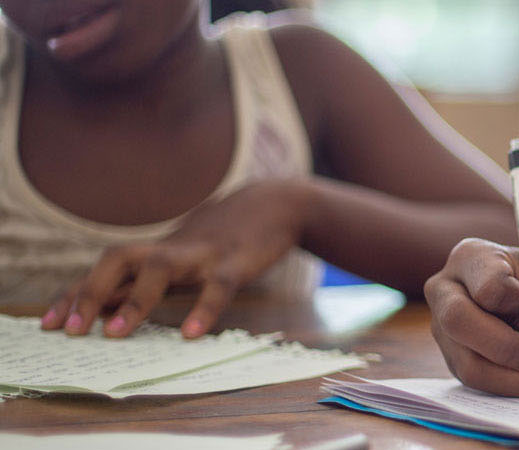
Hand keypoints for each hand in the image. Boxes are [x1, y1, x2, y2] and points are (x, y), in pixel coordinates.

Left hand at [39, 179, 312, 337]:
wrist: (274, 205)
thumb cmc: (224, 239)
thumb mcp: (181, 258)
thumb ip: (145, 281)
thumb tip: (102, 310)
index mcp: (156, 252)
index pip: (104, 271)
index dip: (74, 295)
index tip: (48, 324)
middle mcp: (172, 250)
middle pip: (119, 259)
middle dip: (90, 292)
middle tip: (71, 330)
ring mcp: (203, 254)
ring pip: (161, 269)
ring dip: (134, 301)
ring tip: (115, 334)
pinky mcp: (237, 262)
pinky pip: (219, 286)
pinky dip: (204, 309)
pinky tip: (191, 334)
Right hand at [425, 238, 518, 396]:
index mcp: (474, 256)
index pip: (489, 286)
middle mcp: (447, 289)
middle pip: (458, 321)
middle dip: (506, 349)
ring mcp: (444, 327)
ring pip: (467, 361)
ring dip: (514, 376)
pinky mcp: (453, 356)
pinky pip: (476, 380)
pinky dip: (510, 386)